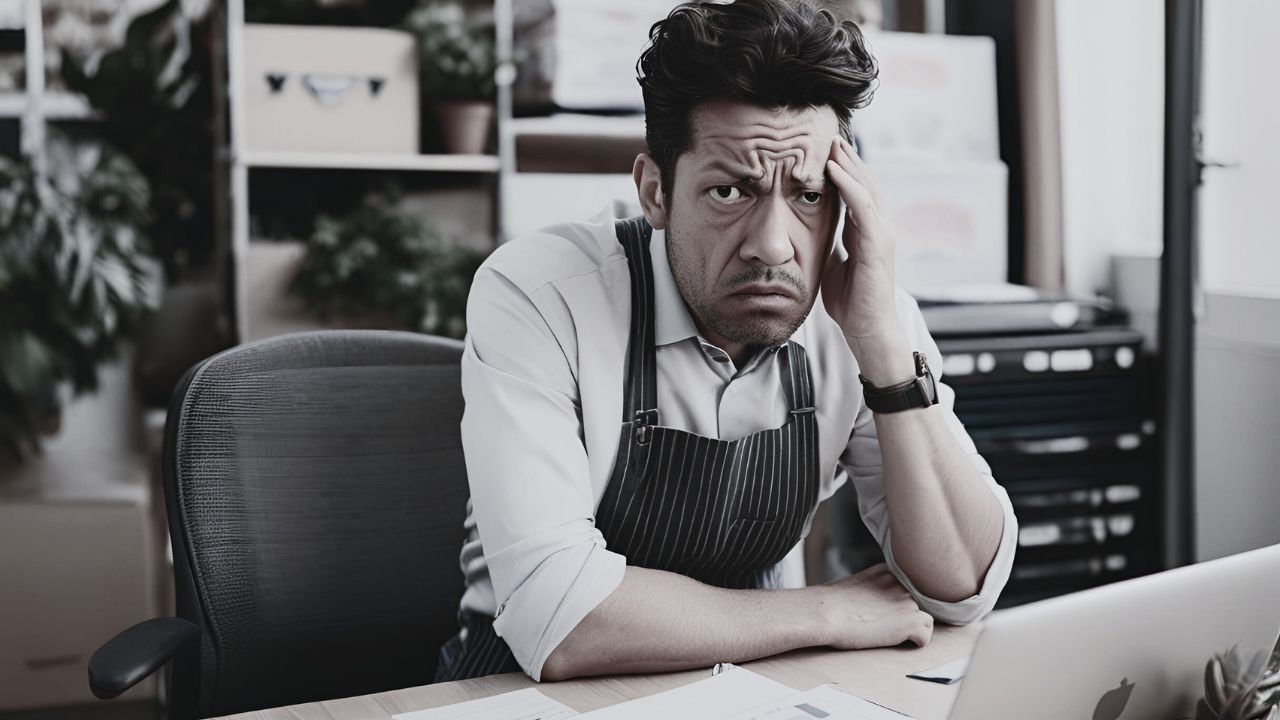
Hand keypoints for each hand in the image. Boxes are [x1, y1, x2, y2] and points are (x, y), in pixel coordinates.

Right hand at [812, 563, 933, 649]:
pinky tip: (897, 642)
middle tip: (888, 626)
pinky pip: (926, 635)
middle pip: (919, 602)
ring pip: (925, 618)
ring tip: (892, 635)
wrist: (824, 612)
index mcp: (887, 571)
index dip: (900, 602)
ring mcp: (907, 601)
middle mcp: (901, 583)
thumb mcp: (856, 584)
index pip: (909, 586)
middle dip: (907, 615)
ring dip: (912, 628)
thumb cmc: (830, 603)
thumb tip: (877, 603)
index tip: (887, 612)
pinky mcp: (910, 621)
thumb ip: (874, 588)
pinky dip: (916, 641)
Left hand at [821, 136, 899, 342]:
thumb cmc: (851, 302)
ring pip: (867, 189)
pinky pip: (863, 207)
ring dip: (849, 165)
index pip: (857, 193)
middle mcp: (879, 228)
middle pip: (865, 183)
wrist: (866, 329)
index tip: (826, 153)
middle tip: (830, 137)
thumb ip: (830, 244)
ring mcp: (882, 234)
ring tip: (832, 144)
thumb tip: (813, 231)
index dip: (844, 172)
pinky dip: (849, 186)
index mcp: (866, 232)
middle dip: (848, 160)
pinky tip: (833, 170)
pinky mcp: (878, 244)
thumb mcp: (834, 264)